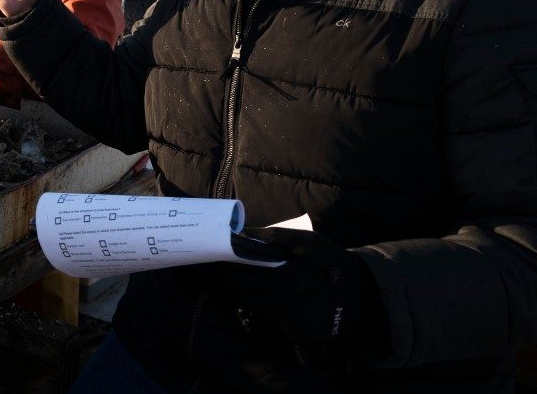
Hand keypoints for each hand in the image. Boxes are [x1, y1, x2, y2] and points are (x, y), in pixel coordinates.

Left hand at [214, 228, 380, 349]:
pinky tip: (269, 292)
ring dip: (244, 292)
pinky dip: (266, 304)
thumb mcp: (306, 242)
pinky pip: (272, 316)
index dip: (217, 272)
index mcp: (282, 281)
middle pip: (239, 294)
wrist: (365, 297)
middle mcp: (281, 306)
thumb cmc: (333, 263)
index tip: (201, 263)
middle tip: (207, 270)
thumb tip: (241, 232)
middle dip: (224, 282)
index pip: (237, 278)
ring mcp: (287, 323)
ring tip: (231, 277)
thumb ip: (273, 236)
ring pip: (254, 305)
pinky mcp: (294, 333)